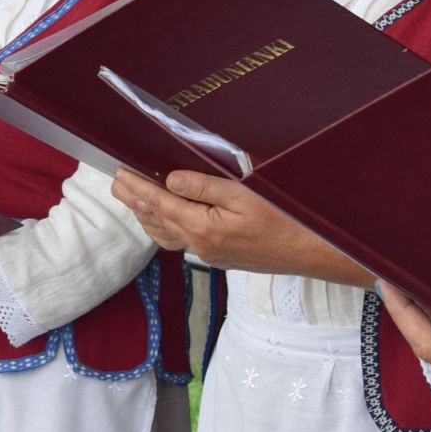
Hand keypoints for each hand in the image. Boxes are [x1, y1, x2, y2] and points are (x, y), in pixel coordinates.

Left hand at [108, 167, 372, 283]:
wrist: (313, 252)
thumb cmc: (286, 220)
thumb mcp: (245, 194)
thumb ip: (205, 187)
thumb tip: (171, 180)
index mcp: (203, 228)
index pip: (159, 204)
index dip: (137, 187)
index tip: (119, 173)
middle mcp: (201, 246)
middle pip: (157, 221)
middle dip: (134, 201)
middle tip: (116, 184)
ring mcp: (211, 255)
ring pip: (167, 236)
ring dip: (147, 216)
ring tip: (133, 199)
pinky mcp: (221, 258)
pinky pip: (182, 242)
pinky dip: (166, 228)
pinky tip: (167, 220)